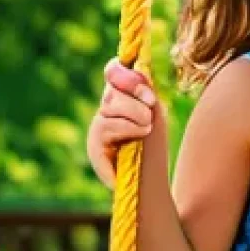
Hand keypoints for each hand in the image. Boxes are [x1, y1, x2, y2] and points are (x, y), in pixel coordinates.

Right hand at [87, 57, 163, 189]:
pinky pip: (107, 126)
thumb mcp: (155, 112)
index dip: (126, 75)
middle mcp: (106, 109)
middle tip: (150, 118)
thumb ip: (145, 90)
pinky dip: (128, 129)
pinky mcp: (94, 145)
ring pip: (109, 105)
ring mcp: (98, 126)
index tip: (148, 93)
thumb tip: (139, 71)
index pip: (113, 71)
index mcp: (120, 96)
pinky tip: (141, 135)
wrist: (152, 180)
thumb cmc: (154, 146)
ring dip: (135, 115)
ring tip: (146, 129)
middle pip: (113, 89)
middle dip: (136, 102)